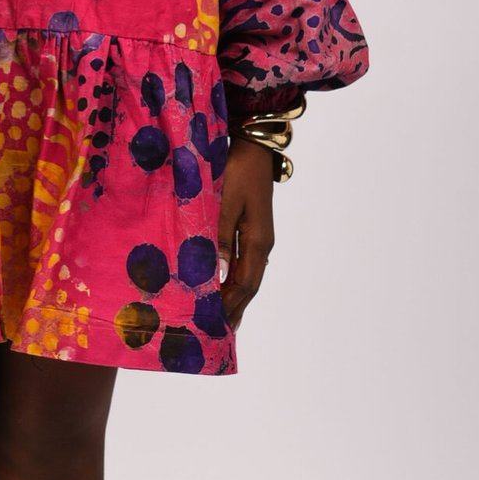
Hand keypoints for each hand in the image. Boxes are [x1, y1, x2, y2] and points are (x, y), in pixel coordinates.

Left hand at [218, 135, 276, 327]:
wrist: (253, 147)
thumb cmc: (236, 171)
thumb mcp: (224, 202)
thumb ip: (219, 236)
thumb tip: (218, 272)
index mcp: (258, 241)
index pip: (244, 283)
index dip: (231, 305)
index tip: (216, 325)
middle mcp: (262, 244)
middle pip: (249, 284)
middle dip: (234, 308)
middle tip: (219, 332)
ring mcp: (259, 236)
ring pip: (247, 275)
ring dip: (235, 296)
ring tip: (223, 318)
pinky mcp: (251, 228)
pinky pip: (244, 262)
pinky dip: (234, 279)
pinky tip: (225, 285)